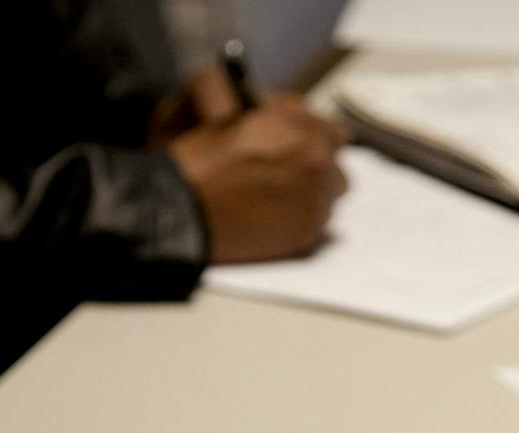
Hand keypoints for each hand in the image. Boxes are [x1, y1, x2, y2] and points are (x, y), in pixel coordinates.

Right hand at [167, 71, 347, 262]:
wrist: (184, 206)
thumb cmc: (199, 161)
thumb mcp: (236, 116)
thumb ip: (276, 116)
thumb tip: (299, 117)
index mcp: (297, 123)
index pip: (331, 132)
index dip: (317, 143)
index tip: (307, 152)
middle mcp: (315, 156)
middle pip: (335, 167)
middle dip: (316, 172)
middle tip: (288, 182)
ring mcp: (316, 195)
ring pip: (329, 197)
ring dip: (312, 197)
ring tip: (277, 203)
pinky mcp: (309, 229)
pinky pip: (319, 225)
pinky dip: (302, 222)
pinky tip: (273, 222)